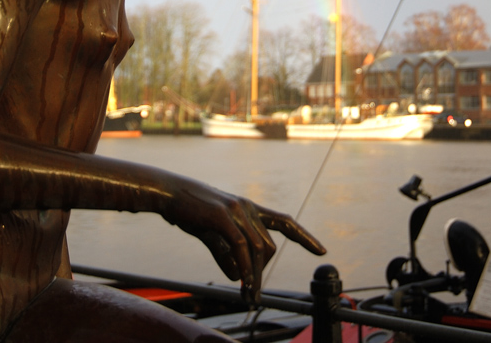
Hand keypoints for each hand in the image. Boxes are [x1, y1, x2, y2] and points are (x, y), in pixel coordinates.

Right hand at [161, 178, 325, 305]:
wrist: (168, 192)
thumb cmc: (190, 211)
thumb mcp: (211, 234)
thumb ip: (225, 253)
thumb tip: (235, 275)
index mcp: (249, 208)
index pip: (283, 221)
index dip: (304, 236)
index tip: (322, 250)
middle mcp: (248, 207)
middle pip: (269, 247)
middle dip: (263, 274)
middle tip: (252, 296)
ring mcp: (237, 209)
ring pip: (258, 250)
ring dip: (255, 277)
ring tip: (248, 296)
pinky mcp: (223, 216)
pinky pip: (241, 247)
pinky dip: (245, 268)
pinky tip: (241, 283)